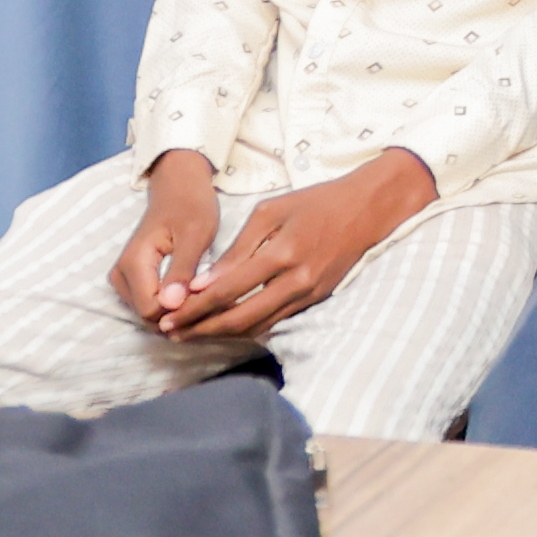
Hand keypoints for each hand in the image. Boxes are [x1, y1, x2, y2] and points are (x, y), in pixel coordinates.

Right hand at [112, 150, 224, 325]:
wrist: (178, 186)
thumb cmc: (191, 205)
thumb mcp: (196, 234)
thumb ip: (182, 270)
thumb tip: (171, 305)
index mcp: (134, 264)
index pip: (151, 311)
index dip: (182, 311)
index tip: (209, 297)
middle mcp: (121, 276)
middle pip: (149, 317)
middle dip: (181, 314)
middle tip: (213, 296)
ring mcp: (124, 280)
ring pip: (151, 315)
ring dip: (179, 311)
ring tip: (206, 292)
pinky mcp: (133, 281)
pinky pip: (151, 305)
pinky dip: (174, 305)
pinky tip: (195, 292)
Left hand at [165, 149, 434, 340]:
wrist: (367, 210)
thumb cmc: (316, 202)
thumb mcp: (272, 211)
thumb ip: (238, 249)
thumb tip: (206, 283)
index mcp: (282, 252)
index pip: (228, 290)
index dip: (196, 307)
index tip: (169, 316)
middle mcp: (296, 281)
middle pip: (240, 317)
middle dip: (202, 329)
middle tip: (173, 334)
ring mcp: (309, 294)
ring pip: (257, 325)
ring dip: (222, 333)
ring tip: (192, 335)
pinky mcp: (316, 300)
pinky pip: (275, 321)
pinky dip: (248, 327)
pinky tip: (227, 326)